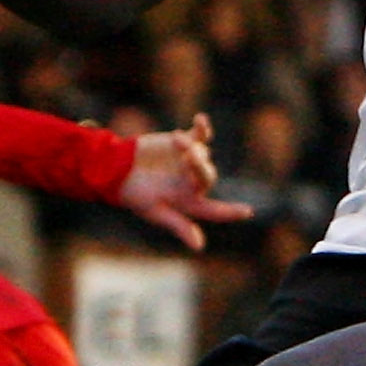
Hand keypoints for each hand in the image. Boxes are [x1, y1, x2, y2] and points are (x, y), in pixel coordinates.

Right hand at [117, 114, 254, 250]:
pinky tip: (200, 118)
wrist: (117, 169)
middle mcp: (194, 182)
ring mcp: (190, 160)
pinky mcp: (184, 143)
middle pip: (207, 175)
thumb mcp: (156, 212)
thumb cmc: (136, 196)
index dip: (230, 212)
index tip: (247, 212)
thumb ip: (179, 225)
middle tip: (188, 156)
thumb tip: (199, 247)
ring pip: (202, 154)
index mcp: (190, 202)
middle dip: (199, 167)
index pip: (215, 210)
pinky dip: (202, 127)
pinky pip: (200, 135)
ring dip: (191, 148)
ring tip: (176, 141)